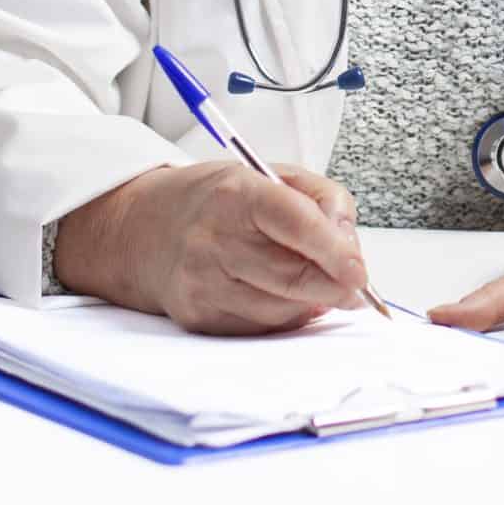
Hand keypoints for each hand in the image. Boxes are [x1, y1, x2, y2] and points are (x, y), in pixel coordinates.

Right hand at [55, 162, 366, 334]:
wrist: (144, 230)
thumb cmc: (218, 201)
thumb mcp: (271, 175)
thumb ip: (323, 199)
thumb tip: (349, 246)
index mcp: (236, 194)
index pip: (293, 221)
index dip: (332, 249)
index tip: (359, 270)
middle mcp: (212, 240)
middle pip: (290, 276)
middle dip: (335, 286)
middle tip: (356, 286)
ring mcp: (201, 283)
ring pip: (280, 309)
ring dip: (311, 303)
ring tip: (317, 284)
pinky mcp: (197, 317)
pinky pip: (259, 329)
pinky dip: (285, 318)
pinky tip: (286, 298)